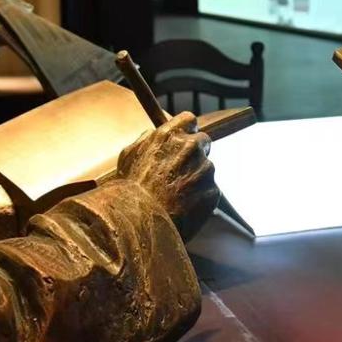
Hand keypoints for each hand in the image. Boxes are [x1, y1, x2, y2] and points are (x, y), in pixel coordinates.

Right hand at [116, 111, 218, 239]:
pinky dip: (200, 198)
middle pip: (203, 141)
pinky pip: (210, 190)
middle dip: (195, 154)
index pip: (189, 119)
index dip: (187, 130)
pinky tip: (184, 207)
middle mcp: (190, 147)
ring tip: (177, 195)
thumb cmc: (129, 190)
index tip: (185, 138)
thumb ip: (145, 140)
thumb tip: (153, 134)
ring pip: (206, 168)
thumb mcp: (128, 156)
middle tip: (181, 172)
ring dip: (197, 178)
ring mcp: (204, 168)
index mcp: (169, 135)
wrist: (140, 222)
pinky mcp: (212, 190)